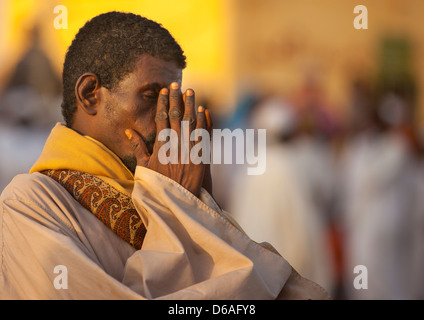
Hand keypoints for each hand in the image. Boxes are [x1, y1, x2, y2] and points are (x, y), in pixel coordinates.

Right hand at [125, 82, 211, 196]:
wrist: (176, 201)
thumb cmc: (157, 184)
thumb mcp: (144, 167)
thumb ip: (138, 147)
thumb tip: (129, 131)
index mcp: (160, 146)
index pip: (161, 119)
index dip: (163, 104)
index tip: (164, 92)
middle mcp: (175, 145)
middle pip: (176, 116)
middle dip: (176, 99)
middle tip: (177, 85)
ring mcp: (189, 150)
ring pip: (191, 122)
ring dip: (191, 105)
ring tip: (190, 92)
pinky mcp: (201, 156)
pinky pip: (203, 135)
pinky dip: (204, 122)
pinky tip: (204, 110)